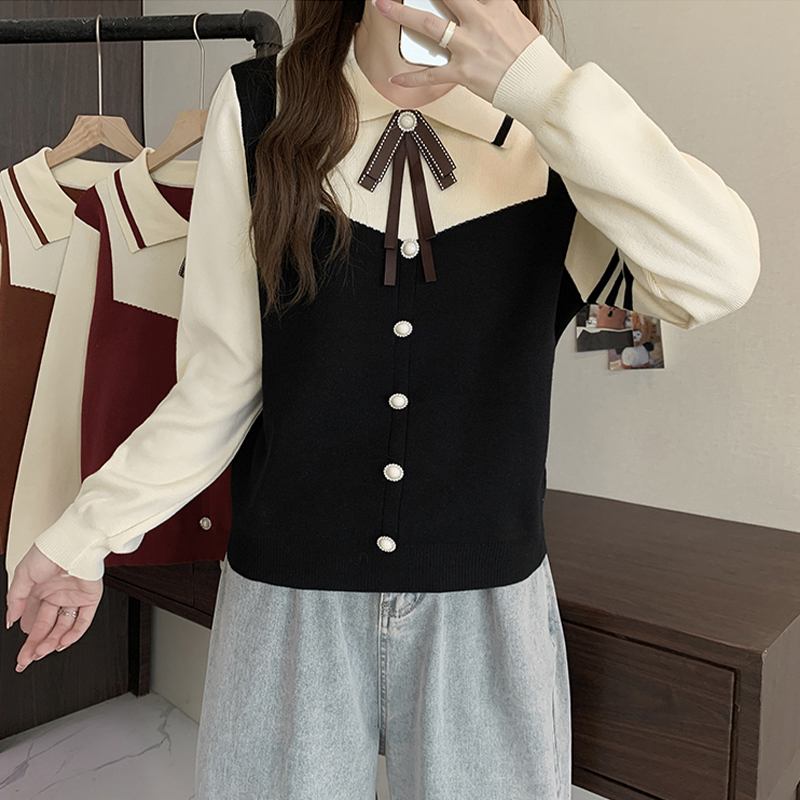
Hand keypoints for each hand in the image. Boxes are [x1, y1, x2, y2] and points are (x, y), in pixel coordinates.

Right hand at [6, 543, 102, 672]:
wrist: (71, 543)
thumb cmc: (49, 551)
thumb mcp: (23, 575)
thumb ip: (16, 599)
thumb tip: (11, 620)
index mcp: (42, 590)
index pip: (35, 620)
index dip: (28, 637)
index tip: (21, 653)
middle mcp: (58, 595)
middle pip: (48, 627)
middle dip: (37, 645)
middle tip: (27, 660)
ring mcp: (74, 597)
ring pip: (65, 626)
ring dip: (53, 641)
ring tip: (41, 652)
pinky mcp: (90, 597)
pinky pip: (84, 620)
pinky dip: (74, 633)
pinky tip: (62, 643)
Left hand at [372, 0, 540, 103]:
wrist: (536, 84)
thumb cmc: (529, 57)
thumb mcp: (515, 20)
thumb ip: (494, 9)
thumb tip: (481, 5)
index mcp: (496, 5)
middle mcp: (480, 21)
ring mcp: (469, 46)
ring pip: (429, 25)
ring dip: (402, 14)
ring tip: (384, 7)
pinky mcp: (463, 72)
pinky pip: (431, 74)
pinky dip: (411, 78)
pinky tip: (396, 77)